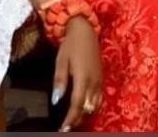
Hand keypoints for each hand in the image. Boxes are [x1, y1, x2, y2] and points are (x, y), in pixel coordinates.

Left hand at [53, 16, 102, 131]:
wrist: (85, 31)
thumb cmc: (70, 44)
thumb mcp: (61, 61)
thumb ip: (59, 81)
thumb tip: (56, 100)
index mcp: (83, 78)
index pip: (77, 105)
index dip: (70, 119)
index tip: (62, 128)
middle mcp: (94, 83)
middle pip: (86, 109)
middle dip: (77, 120)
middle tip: (66, 126)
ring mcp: (100, 82)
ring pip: (94, 106)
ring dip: (84, 115)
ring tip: (73, 120)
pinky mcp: (102, 79)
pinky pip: (99, 100)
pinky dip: (91, 107)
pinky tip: (84, 108)